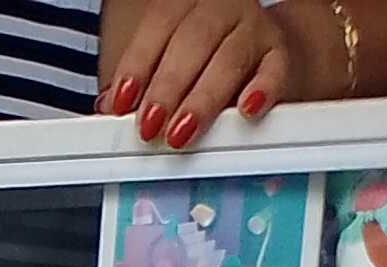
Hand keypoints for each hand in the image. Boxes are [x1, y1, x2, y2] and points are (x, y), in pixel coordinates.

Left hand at [103, 0, 293, 142]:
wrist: (257, 55)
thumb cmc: (201, 61)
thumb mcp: (165, 64)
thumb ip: (139, 83)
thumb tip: (106, 107)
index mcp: (187, 4)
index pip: (160, 22)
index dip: (138, 62)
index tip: (121, 102)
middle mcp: (222, 8)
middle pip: (194, 39)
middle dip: (167, 86)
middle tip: (149, 126)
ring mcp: (253, 28)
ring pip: (230, 57)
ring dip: (202, 98)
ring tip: (181, 133)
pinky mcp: (279, 55)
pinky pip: (274, 70)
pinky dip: (261, 90)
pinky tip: (246, 111)